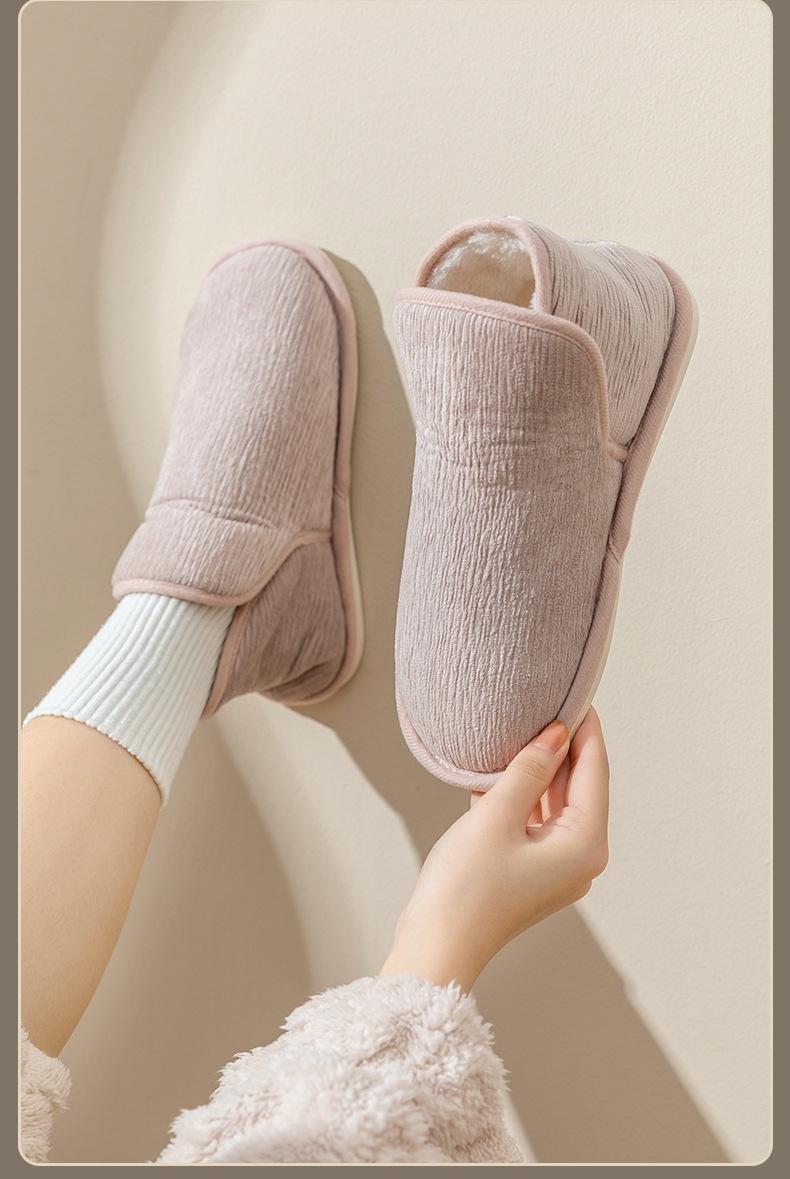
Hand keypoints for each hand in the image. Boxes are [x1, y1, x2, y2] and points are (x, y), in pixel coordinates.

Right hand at [380, 709, 608, 991]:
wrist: (436, 947)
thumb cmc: (466, 886)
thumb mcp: (496, 816)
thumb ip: (529, 770)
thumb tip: (556, 734)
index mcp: (585, 844)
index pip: (594, 771)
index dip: (585, 730)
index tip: (576, 694)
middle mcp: (580, 857)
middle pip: (578, 787)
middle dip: (562, 747)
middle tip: (546, 704)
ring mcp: (556, 868)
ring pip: (554, 804)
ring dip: (539, 770)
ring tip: (522, 729)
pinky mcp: (530, 872)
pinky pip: (534, 821)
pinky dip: (521, 795)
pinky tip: (501, 768)